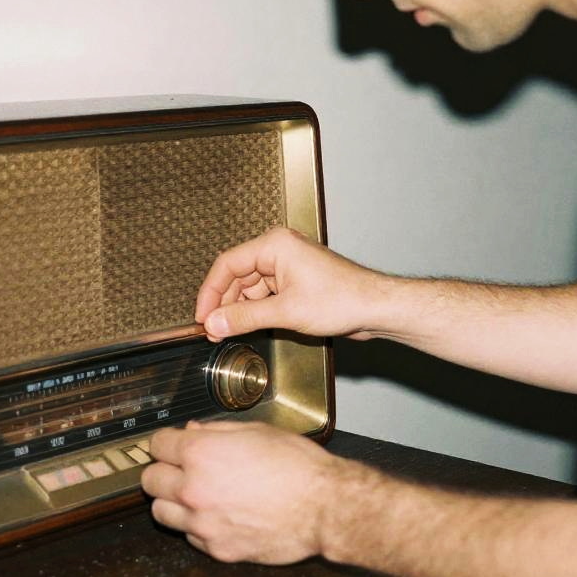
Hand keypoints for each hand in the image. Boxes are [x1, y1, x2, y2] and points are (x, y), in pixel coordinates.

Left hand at [140, 420, 338, 563]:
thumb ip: (217, 431)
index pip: (157, 445)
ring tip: (195, 495)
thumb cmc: (297, 464)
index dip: (166, 442)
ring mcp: (203, 523)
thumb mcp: (257, 431)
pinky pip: (190, 537)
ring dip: (172, 502)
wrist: (323, 507)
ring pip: (161, 513)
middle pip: (150, 481)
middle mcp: (193, 489)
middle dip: (163, 471)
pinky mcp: (217, 549)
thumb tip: (193, 431)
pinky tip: (217, 515)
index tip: (173, 444)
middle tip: (180, 469)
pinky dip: (196, 527)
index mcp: (201, 453)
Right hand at [195, 226, 387, 341]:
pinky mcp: (296, 282)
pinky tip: (251, 326)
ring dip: (241, 309)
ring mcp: (288, 266)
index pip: (227, 264)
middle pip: (237, 276)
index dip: (210, 292)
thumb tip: (215, 322)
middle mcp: (279, 250)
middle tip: (214, 329)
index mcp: (274, 245)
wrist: (375, 308)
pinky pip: (266, 294)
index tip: (202, 315)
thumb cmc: (343, 299)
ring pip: (251, 288)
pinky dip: (256, 310)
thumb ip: (244, 318)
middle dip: (225, 304)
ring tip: (230, 331)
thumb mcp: (285, 312)